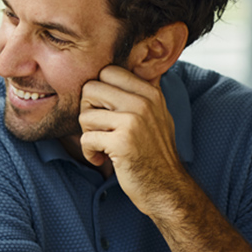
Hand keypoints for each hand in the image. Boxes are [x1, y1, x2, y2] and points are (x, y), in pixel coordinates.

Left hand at [78, 66, 189, 215]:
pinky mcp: (122, 142)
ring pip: (85, 115)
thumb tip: (126, 64)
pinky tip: (101, 158)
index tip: (104, 111)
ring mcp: (134, 122)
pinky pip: (86, 138)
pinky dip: (89, 152)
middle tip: (99, 129)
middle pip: (90, 89)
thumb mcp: (156, 115)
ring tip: (102, 145)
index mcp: (149, 92)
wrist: (166, 188)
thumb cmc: (153, 152)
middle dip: (87, 110)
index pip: (107, 72)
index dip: (98, 92)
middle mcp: (143, 103)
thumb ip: (140, 92)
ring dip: (87, 134)